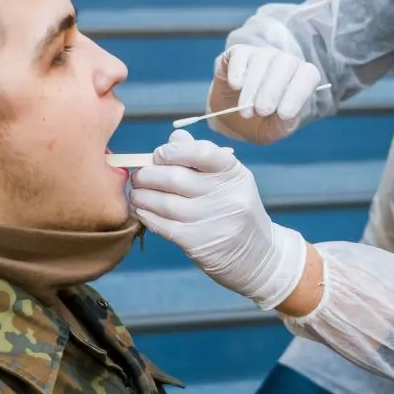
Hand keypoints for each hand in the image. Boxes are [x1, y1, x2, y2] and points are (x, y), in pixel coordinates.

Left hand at [129, 130, 308, 309]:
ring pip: (164, 202)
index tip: (159, 155)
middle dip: (148, 174)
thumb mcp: (229, 179)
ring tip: (136, 193)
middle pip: (175, 178)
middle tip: (139, 176)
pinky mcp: (198, 243)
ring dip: (142, 196)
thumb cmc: (235, 209)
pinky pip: (162, 225)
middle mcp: (226, 196)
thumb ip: (202, 157)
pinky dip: (147, 215)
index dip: (173, 151)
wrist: (257, 255)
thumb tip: (174, 138)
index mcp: (234, 173)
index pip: (201, 152)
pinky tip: (142, 211)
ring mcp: (212, 221)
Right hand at [207, 45, 323, 143]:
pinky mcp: (237, 53)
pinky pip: (240, 54)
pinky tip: (236, 87)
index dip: (298, 93)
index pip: (308, 75)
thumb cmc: (257, 122)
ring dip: (253, 87)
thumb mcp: (272, 131)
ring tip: (245, 111)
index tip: (284, 115)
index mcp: (300, 78)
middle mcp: (283, 62)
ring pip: (261, 60)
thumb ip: (283, 126)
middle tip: (261, 111)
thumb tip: (287, 116)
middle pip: (286, 63)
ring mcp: (260, 55)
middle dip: (273, 90)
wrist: (230, 117)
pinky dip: (238, 70)